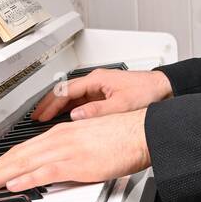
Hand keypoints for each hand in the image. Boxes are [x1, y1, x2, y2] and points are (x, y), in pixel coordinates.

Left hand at [0, 109, 150, 195]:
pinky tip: (14, 184)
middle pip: (16, 156)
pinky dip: (28, 178)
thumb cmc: (123, 137)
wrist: (143, 132)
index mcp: (61, 134)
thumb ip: (71, 155)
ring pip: (24, 163)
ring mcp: (67, 150)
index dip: (1, 163)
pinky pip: (46, 171)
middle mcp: (59, 139)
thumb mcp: (89, 143)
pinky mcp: (78, 163)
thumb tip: (58, 169)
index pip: (22, 149)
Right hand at [30, 68, 172, 121]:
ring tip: (46, 121)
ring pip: (72, 98)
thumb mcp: (121, 104)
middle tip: (35, 118)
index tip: (40, 116)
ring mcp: (100, 88)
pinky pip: (82, 102)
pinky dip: (71, 111)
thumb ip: (97, 111)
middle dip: (48, 105)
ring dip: (59, 108)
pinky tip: (68, 121)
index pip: (64, 91)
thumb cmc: (148, 92)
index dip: (50, 104)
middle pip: (64, 93)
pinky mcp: (105, 96)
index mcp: (96, 80)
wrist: (165, 89)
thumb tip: (76, 117)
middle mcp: (96, 82)